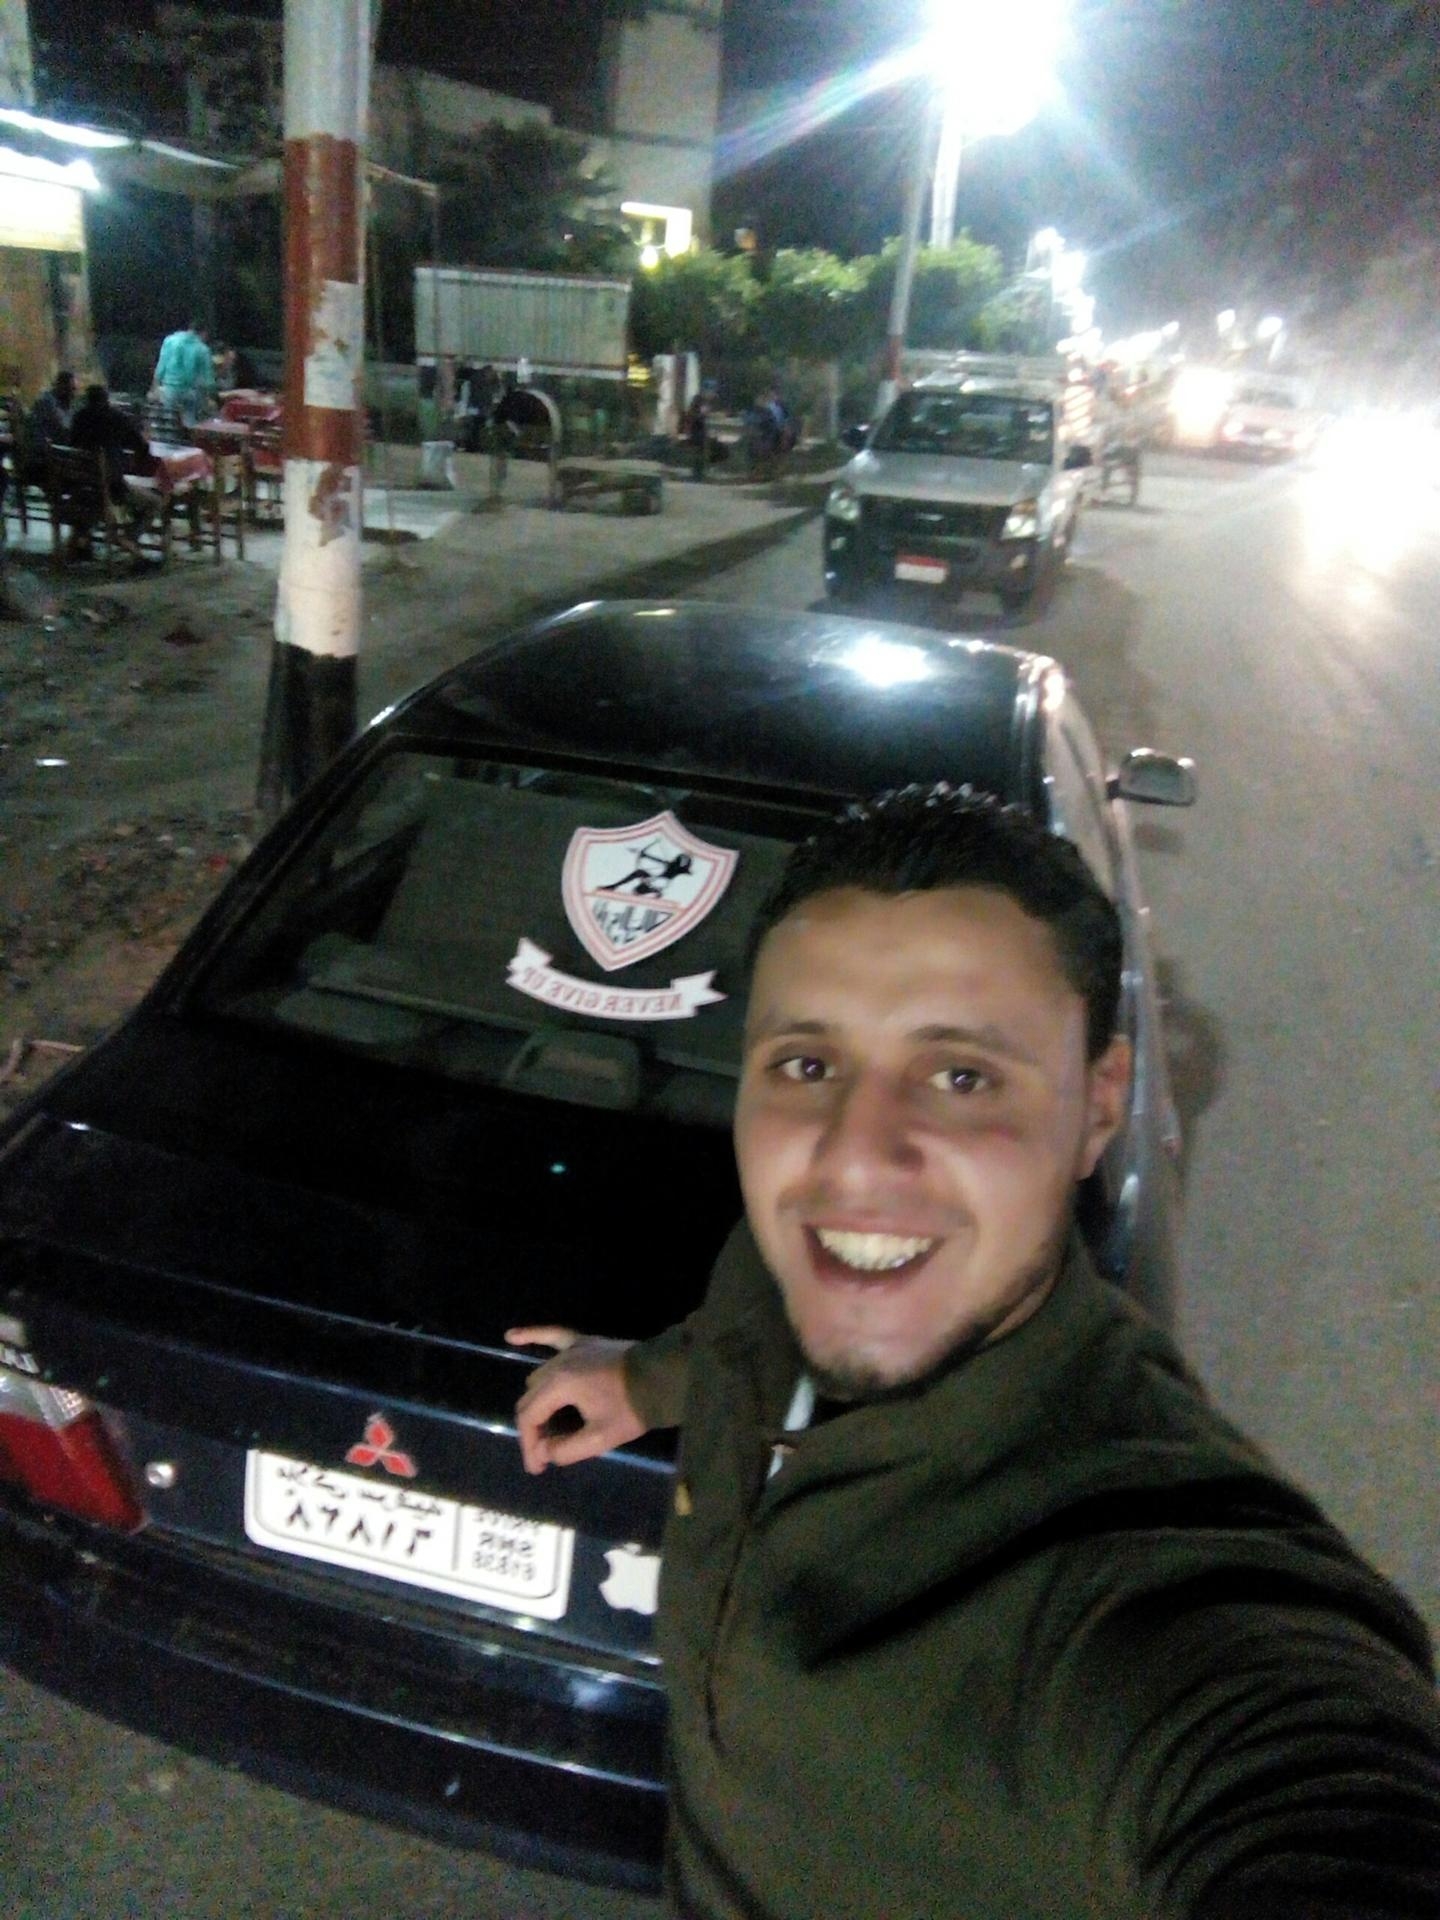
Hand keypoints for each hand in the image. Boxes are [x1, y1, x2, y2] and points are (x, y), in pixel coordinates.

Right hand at [506, 1326, 646, 1474]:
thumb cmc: (633, 1408)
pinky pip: (552, 1335)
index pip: (530, 1416)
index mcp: (560, 1384)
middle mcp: (559, 1363)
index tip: (538, 1467)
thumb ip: (567, 1449)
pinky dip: (531, 1336)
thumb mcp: (601, 1437)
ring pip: (539, 1376)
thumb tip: (544, 1452)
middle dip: (533, 1428)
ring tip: (548, 1428)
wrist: (664, 1377)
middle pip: (530, 1398)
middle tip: (545, 1454)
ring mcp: (571, 1349)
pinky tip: (511, 1336)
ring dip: (538, 1402)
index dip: (529, 1444)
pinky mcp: (584, 1342)